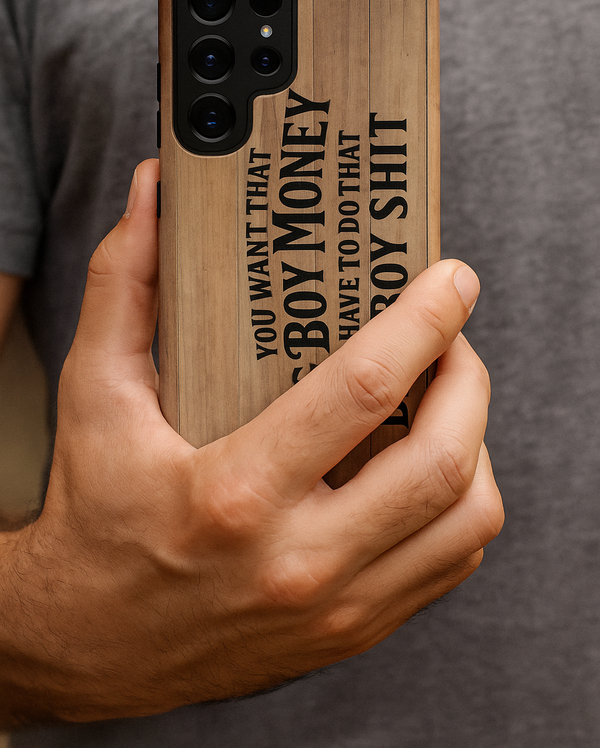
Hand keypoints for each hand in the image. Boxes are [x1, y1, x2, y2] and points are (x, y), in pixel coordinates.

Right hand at [0, 159, 502, 726]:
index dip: (425, 320)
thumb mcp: (95, 393)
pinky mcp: (353, 629)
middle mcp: (298, 561)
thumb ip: (125, 283)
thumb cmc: (95, 514)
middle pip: (442, 459)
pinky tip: (426, 463)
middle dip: (470, 376)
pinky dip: (462, 501)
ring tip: (445, 397)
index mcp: (234, 494)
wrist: (89, 643)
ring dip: (476, 442)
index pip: (365, 392)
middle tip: (454, 333)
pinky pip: (451, 560)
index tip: (452, 279)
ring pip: (467, 518)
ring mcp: (336, 608)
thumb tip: (155, 192)